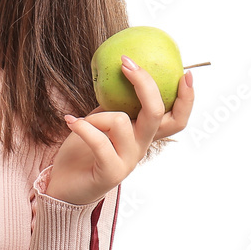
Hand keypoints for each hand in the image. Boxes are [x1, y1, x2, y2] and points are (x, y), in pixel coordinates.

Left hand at [44, 57, 195, 205]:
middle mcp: (141, 147)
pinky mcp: (111, 173)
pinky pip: (99, 141)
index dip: (187, 99)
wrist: (64, 185)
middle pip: (157, 113)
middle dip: (145, 84)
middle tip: (127, 64)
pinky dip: (83, 127)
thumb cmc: (82, 150)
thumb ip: (114, 104)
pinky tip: (70, 121)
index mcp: (143, 134)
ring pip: (120, 121)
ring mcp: (128, 161)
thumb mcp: (101, 121)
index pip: (177, 118)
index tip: (185, 74)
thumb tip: (121, 70)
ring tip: (78, 122)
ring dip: (95, 116)